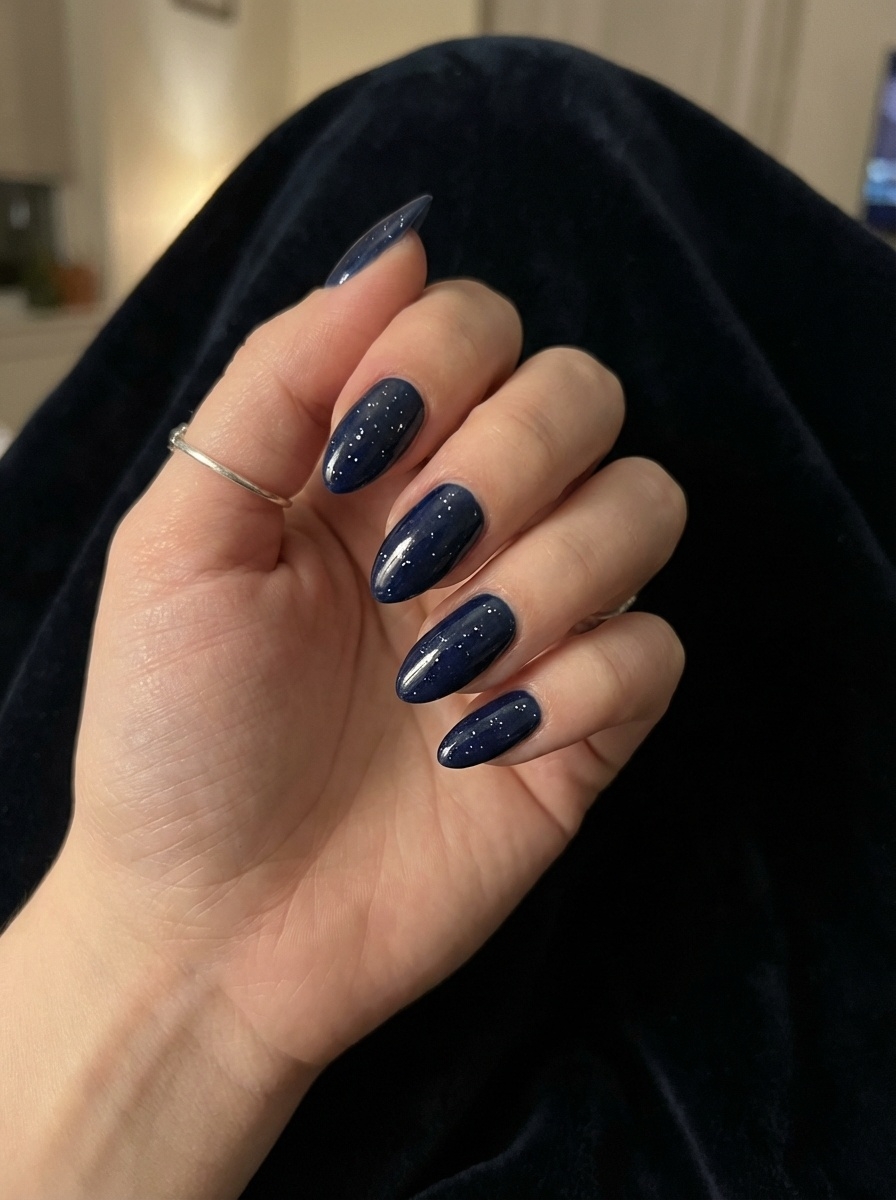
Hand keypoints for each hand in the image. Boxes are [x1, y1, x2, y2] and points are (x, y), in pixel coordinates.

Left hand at [65, 222, 685, 1077]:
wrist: (211, 927)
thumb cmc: (172, 734)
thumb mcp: (180, 540)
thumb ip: (277, 382)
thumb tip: (396, 245)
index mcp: (370, 465)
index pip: (476, 327)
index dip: (441, 362)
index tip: (361, 452)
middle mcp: (468, 522)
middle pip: (584, 395)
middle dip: (510, 462)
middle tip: (411, 560)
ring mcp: (535, 619)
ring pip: (645, 507)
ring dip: (553, 575)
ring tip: (440, 668)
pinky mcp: (585, 720)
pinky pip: (657, 652)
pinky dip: (580, 685)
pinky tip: (480, 743)